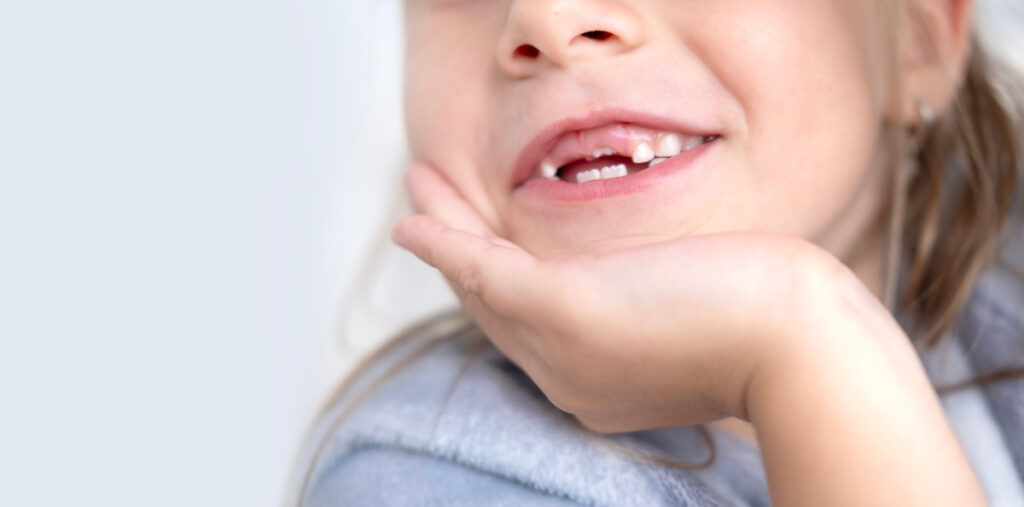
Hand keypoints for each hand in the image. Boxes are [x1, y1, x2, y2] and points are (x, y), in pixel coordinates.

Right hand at [393, 163, 852, 432]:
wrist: (801, 345)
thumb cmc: (767, 319)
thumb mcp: (692, 309)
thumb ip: (648, 302)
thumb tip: (648, 281)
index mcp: (597, 382)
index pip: (531, 328)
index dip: (493, 279)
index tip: (477, 239)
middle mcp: (567, 378)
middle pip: (494, 308)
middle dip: (454, 253)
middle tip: (423, 212)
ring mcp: (561, 352)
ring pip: (482, 285)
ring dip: (442, 231)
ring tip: (417, 185)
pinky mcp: (565, 312)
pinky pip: (485, 273)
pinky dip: (444, 243)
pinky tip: (412, 221)